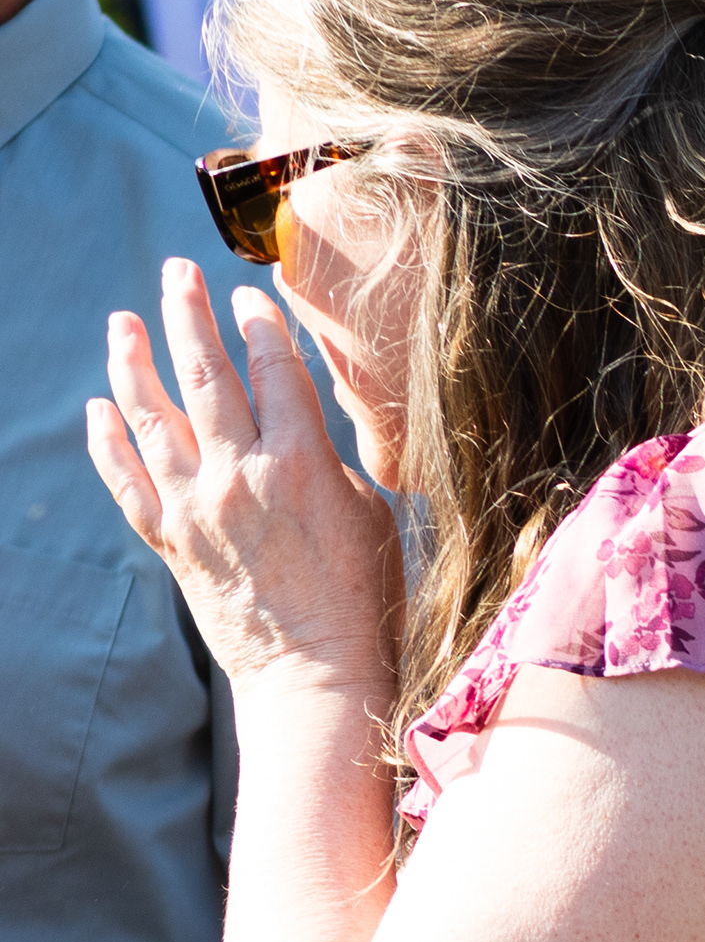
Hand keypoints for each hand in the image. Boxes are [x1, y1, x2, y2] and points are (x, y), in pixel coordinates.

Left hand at [88, 260, 403, 701]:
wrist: (313, 669)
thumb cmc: (361, 593)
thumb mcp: (367, 508)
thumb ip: (329, 457)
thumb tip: (305, 421)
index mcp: (302, 462)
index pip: (272, 370)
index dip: (258, 325)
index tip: (245, 293)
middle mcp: (240, 476)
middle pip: (206, 378)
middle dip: (188, 318)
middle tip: (175, 273)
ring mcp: (196, 508)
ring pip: (153, 419)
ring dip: (133, 365)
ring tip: (122, 322)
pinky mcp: (170, 541)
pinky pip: (127, 480)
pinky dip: (108, 441)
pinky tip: (100, 409)